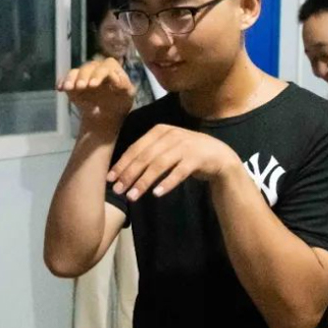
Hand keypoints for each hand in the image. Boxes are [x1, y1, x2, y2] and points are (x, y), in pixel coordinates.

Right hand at [58, 58, 135, 128]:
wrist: (105, 117)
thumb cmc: (119, 104)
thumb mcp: (127, 97)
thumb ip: (124, 86)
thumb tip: (116, 79)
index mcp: (112, 69)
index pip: (106, 65)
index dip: (99, 73)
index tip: (93, 85)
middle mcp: (96, 69)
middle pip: (89, 67)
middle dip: (84, 76)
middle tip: (81, 87)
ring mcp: (84, 75)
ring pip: (76, 71)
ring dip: (71, 78)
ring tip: (68, 88)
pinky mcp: (74, 83)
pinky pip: (67, 79)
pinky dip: (63, 82)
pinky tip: (60, 89)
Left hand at [108, 125, 237, 200]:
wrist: (218, 155)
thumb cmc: (186, 154)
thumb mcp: (165, 149)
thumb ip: (148, 155)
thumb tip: (122, 172)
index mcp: (160, 130)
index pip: (136, 148)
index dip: (122, 164)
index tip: (110, 179)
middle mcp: (171, 135)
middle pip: (145, 157)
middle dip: (129, 175)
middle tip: (118, 191)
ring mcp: (185, 146)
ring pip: (159, 165)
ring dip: (144, 182)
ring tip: (132, 197)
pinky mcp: (196, 159)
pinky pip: (179, 172)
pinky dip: (167, 183)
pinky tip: (157, 194)